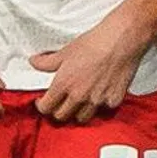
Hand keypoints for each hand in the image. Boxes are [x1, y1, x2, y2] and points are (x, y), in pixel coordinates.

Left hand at [30, 10, 155, 123]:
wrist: (122, 40)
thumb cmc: (95, 42)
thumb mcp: (66, 50)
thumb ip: (47, 61)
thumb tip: (34, 62)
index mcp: (64, 84)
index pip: (46, 108)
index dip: (42, 106)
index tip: (44, 101)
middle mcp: (79, 96)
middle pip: (62, 116)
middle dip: (58, 110)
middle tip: (60, 102)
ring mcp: (97, 101)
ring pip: (82, 118)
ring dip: (78, 112)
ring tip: (80, 102)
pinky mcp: (113, 100)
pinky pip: (103, 110)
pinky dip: (100, 105)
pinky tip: (100, 95)